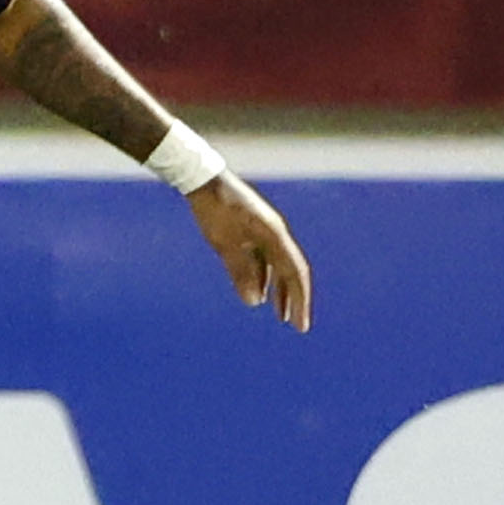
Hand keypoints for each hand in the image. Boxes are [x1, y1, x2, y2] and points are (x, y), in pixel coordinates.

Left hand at [191, 176, 311, 330]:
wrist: (202, 179)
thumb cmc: (214, 210)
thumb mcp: (224, 244)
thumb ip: (240, 272)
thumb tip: (253, 303)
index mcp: (274, 235)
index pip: (295, 272)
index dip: (300, 300)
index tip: (300, 324)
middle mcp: (275, 233)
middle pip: (291, 270)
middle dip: (295, 298)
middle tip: (297, 325)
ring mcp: (265, 231)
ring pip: (278, 266)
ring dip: (279, 290)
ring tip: (279, 315)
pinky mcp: (253, 230)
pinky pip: (265, 259)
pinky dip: (264, 278)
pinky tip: (259, 294)